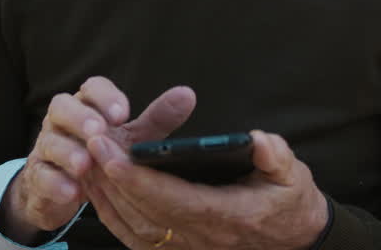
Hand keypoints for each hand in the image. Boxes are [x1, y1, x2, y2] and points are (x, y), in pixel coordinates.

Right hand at [0, 77, 196, 241]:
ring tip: (87, 165)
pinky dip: (56, 183)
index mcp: (86, 105)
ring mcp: (47, 147)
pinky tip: (73, 192)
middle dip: (80, 118)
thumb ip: (157, 118)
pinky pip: (41, 176)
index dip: (105, 97)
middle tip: (99, 131)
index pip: (91, 88)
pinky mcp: (38, 176)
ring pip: (50, 141)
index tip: (124, 113)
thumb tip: (187, 95)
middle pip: (61, 106)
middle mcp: (62, 121)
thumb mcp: (131, 138)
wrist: (63, 188)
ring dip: (68, 152)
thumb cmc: (101, 154)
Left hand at [84, 129, 329, 249]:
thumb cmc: (289, 203)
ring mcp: (188, 248)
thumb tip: (260, 142)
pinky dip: (112, 216)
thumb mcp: (293, 176)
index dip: (139, 179)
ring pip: (135, 228)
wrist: (294, 240)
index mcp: (229, 215)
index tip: (113, 154)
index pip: (174, 199)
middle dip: (113, 180)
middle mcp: (204, 238)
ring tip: (86, 160)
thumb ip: (277, 157)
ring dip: (106, 196)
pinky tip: (97, 191)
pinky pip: (137, 238)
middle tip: (89, 144)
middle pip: (145, 213)